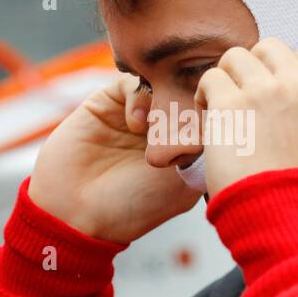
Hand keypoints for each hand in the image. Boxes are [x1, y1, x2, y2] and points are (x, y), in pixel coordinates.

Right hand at [28, 74, 203, 243]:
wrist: (74, 212)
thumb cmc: (132, 207)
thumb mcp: (183, 185)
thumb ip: (204, 150)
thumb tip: (224, 115)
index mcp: (185, 150)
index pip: (209, 116)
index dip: (215, 112)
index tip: (216, 120)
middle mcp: (162, 130)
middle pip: (187, 95)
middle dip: (190, 102)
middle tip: (186, 120)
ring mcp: (135, 116)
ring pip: (161, 85)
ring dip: (165, 99)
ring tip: (158, 127)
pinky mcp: (107, 104)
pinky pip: (131, 83)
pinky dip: (139, 97)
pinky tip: (135, 124)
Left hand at [194, 39, 297, 196]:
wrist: (285, 216)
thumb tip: (291, 104)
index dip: (277, 74)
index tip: (266, 97)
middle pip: (268, 48)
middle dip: (251, 70)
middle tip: (241, 99)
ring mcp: (267, 91)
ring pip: (236, 57)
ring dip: (226, 80)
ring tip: (222, 108)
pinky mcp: (233, 102)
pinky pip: (210, 78)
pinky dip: (205, 95)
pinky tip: (209, 116)